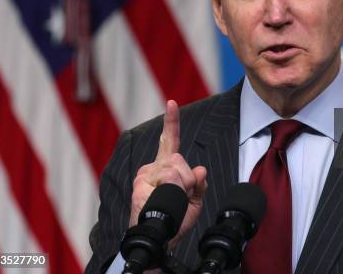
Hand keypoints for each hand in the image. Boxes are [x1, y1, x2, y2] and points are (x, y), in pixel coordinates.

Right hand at [129, 100, 207, 248]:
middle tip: (181, 197)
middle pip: (180, 159)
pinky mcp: (141, 182)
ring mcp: (146, 174)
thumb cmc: (176, 221)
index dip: (172, 122)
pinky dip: (173, 191)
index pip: (170, 141)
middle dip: (188, 180)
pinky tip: (161, 200)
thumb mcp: (195, 201)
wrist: (162, 238)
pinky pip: (168, 178)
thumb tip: (201, 170)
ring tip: (171, 202)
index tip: (172, 103)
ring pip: (176, 169)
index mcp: (166, 167)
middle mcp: (154, 166)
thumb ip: (199, 184)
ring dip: (182, 187)